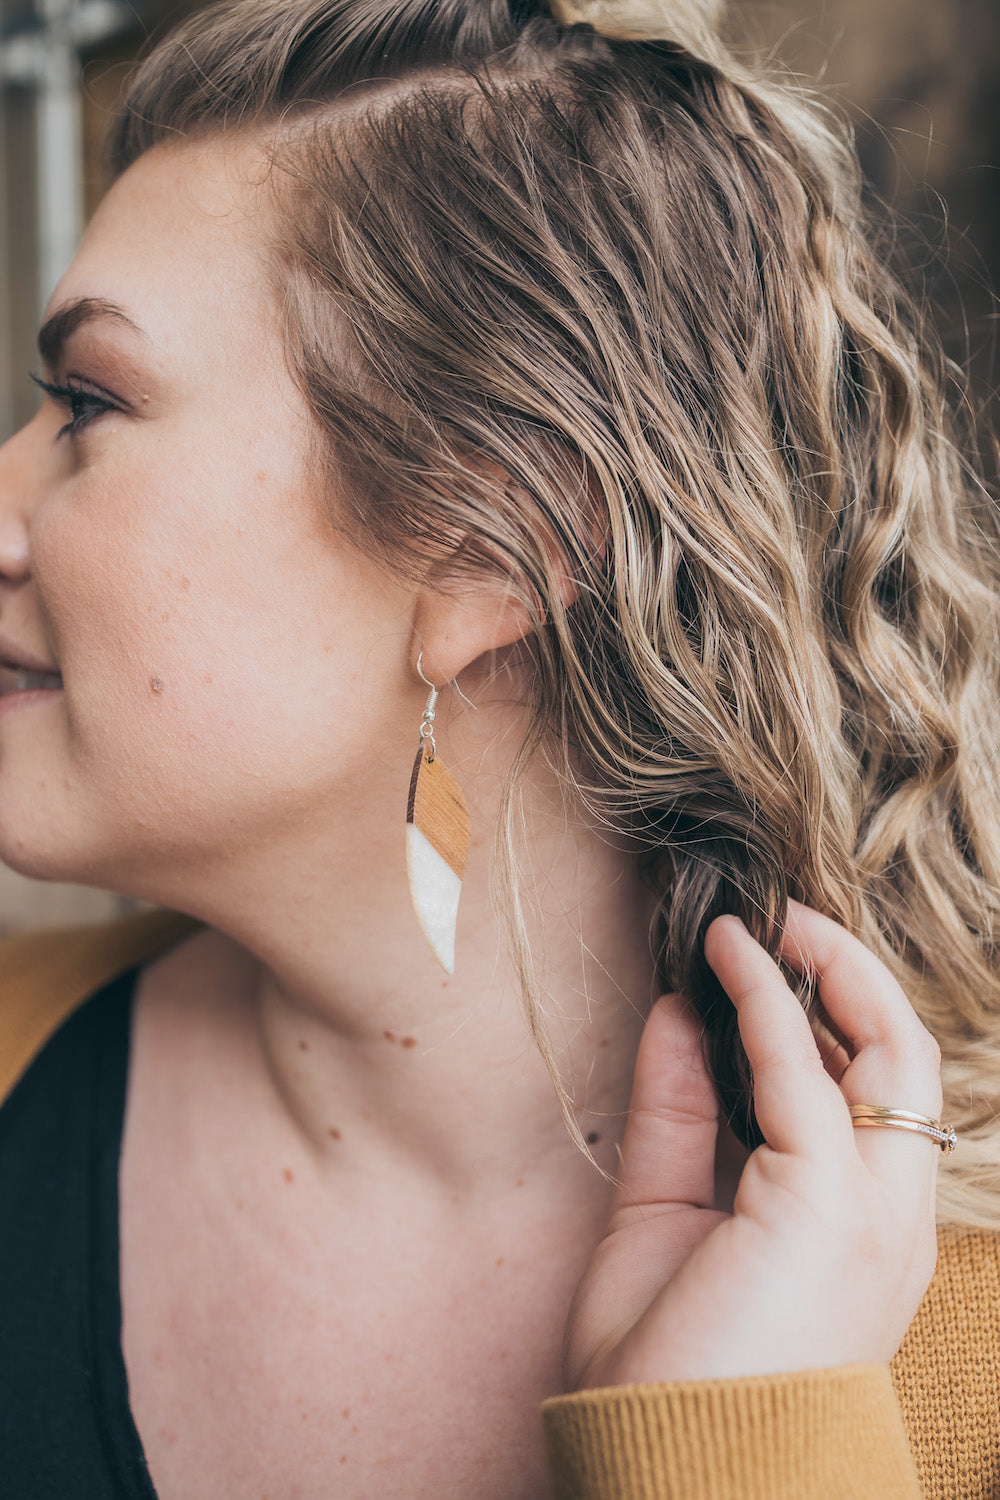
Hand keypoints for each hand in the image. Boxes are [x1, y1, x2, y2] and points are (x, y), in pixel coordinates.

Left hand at [563, 900, 942, 1387]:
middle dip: (850, 975)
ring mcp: (872, 1211)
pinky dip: (765, 999)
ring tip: (766, 917)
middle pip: (907, 1059)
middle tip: (781, 920)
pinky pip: (803, 1069)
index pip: (879, 1095)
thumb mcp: (666, 1219)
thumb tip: (673, 1012)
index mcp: (864, 1232)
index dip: (835, 1016)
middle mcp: (890, 1218)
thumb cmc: (667, 1369)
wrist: (664, 1474)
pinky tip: (728, 955)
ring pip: (890, 1049)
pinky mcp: (828, 1203)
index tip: (769, 960)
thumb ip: (677, 1115)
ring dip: (826, 967)